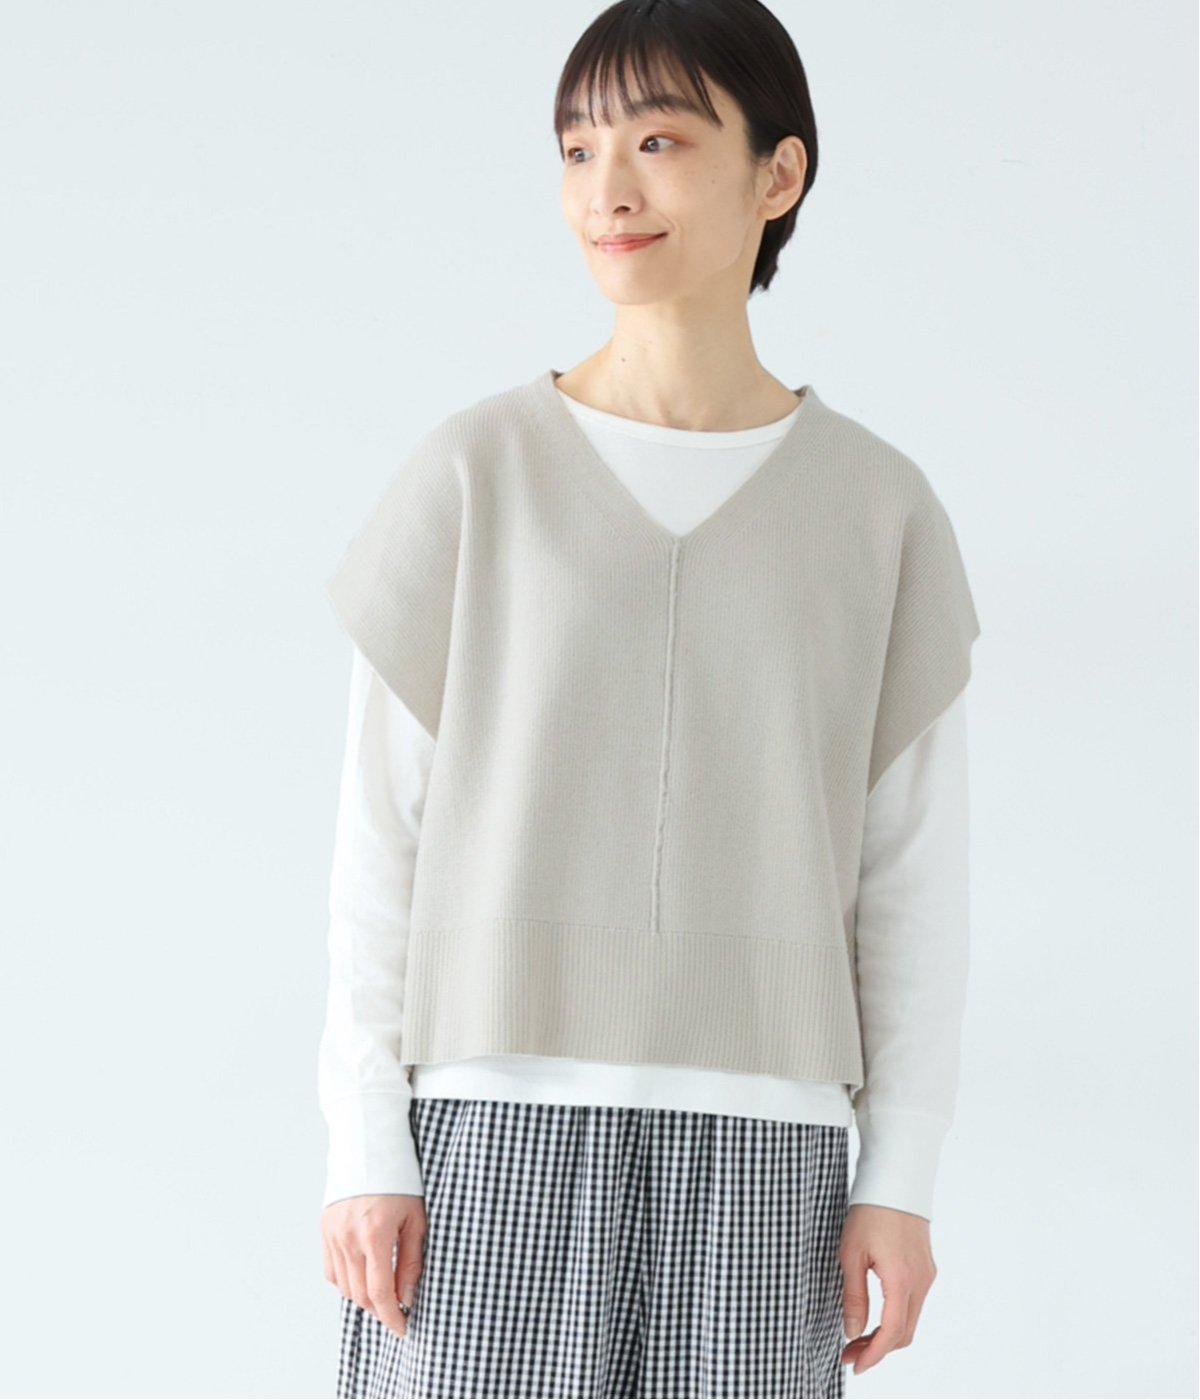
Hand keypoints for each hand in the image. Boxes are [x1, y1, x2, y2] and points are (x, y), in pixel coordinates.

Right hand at [322, 1194, 426, 1339]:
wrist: (371, 1147)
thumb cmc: (402, 1181)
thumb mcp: (416, 1219)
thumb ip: (410, 1261)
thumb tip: (407, 1298)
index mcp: (374, 1235)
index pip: (380, 1293)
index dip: (391, 1317)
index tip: (402, 1329)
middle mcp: (348, 1238)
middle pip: (360, 1294)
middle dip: (379, 1310)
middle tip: (397, 1312)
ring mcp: (332, 1234)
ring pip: (344, 1286)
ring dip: (363, 1297)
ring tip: (383, 1293)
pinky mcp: (324, 1229)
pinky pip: (332, 1270)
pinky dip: (346, 1281)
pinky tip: (363, 1277)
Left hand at [838, 1202, 936, 1375]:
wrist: (895, 1180)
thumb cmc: (869, 1211)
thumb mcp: (851, 1253)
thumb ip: (854, 1296)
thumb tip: (853, 1332)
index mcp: (902, 1280)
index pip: (892, 1333)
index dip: (874, 1355)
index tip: (854, 1366)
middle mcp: (921, 1282)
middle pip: (904, 1333)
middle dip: (878, 1349)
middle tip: (850, 1353)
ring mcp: (926, 1274)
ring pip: (910, 1319)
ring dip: (887, 1334)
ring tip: (858, 1337)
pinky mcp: (925, 1266)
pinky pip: (913, 1303)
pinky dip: (896, 1317)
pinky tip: (876, 1316)